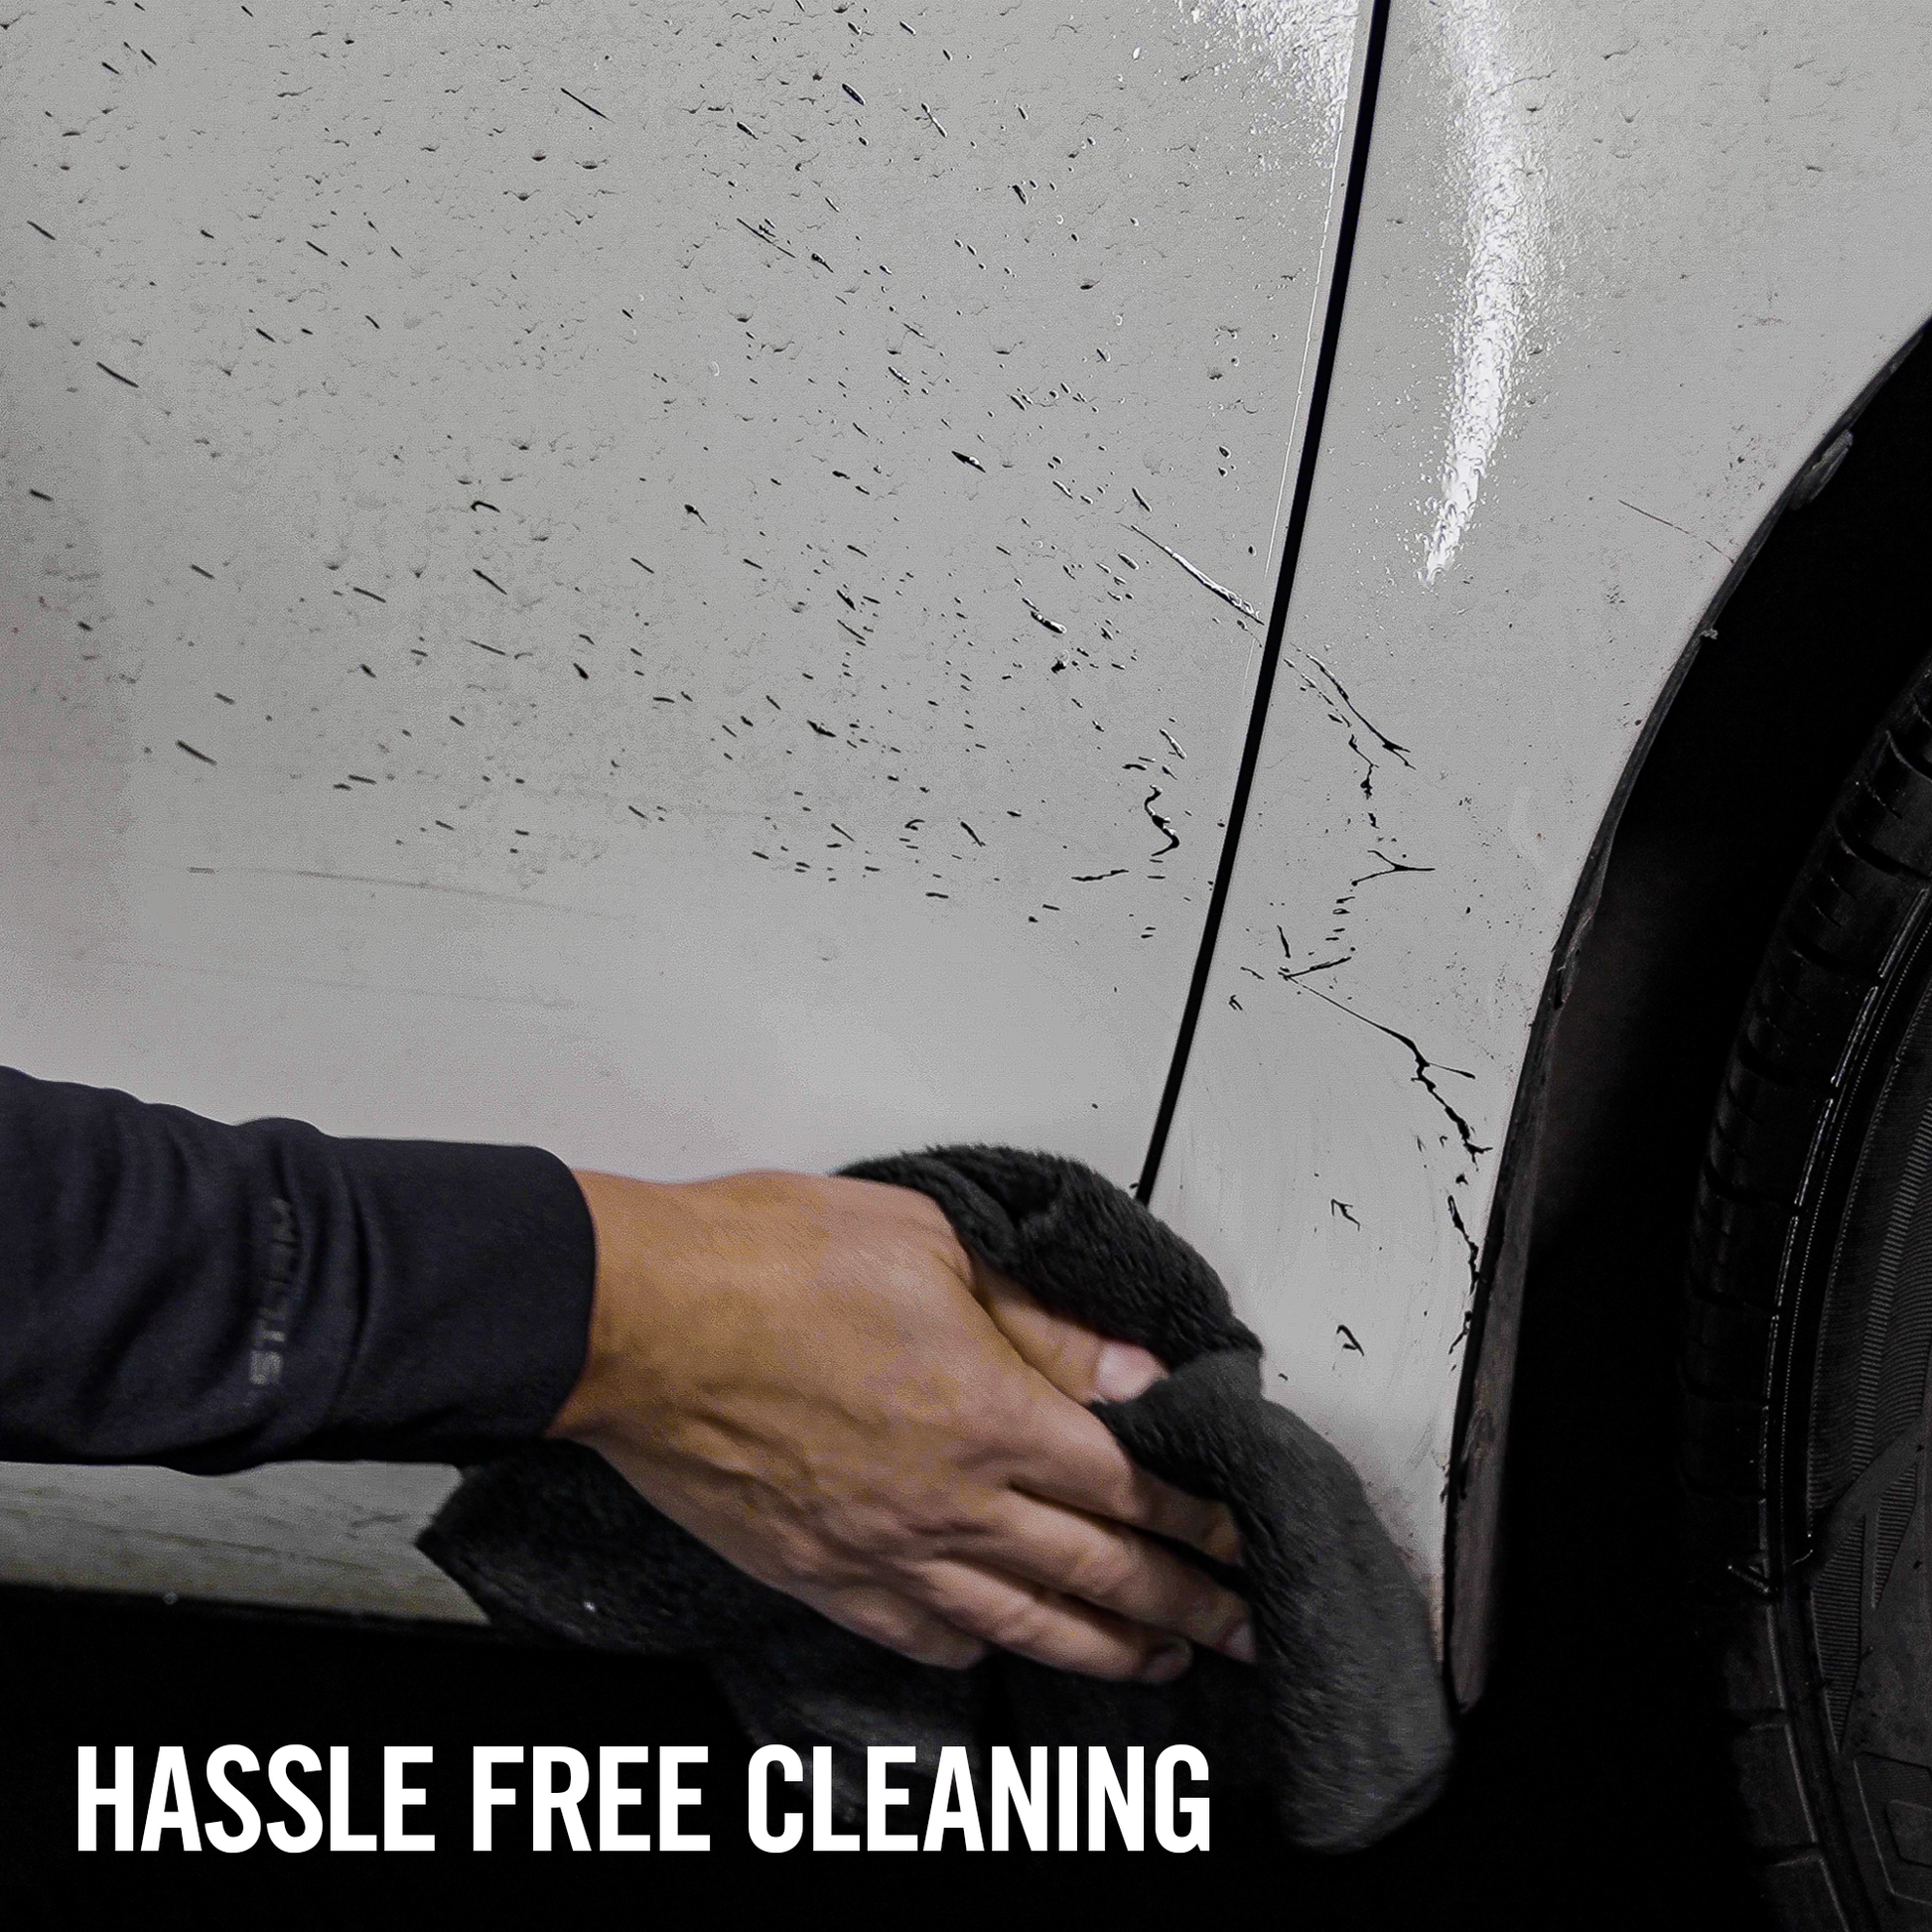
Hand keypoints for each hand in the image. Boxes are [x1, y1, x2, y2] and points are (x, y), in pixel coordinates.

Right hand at [547, 1168, 1249, 1681]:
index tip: (1243, 1534)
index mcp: (988, 1414)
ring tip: (1160, 1662)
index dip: (1198, 1517)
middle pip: (1096, 1571)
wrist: (633, 1319)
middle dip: (1185, 1603)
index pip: (1127, 1487)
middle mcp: (948, 1503)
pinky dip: (975, 1650)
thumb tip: (1133, 1370)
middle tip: (1241, 1628)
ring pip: (1021, 1621)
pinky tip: (1001, 1650)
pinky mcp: (818, 1572)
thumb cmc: (765, 1262)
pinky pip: (919, 1636)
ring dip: (1103, 1647)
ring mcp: (882, 1551)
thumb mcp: (929, 1244)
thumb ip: (1042, 1319)